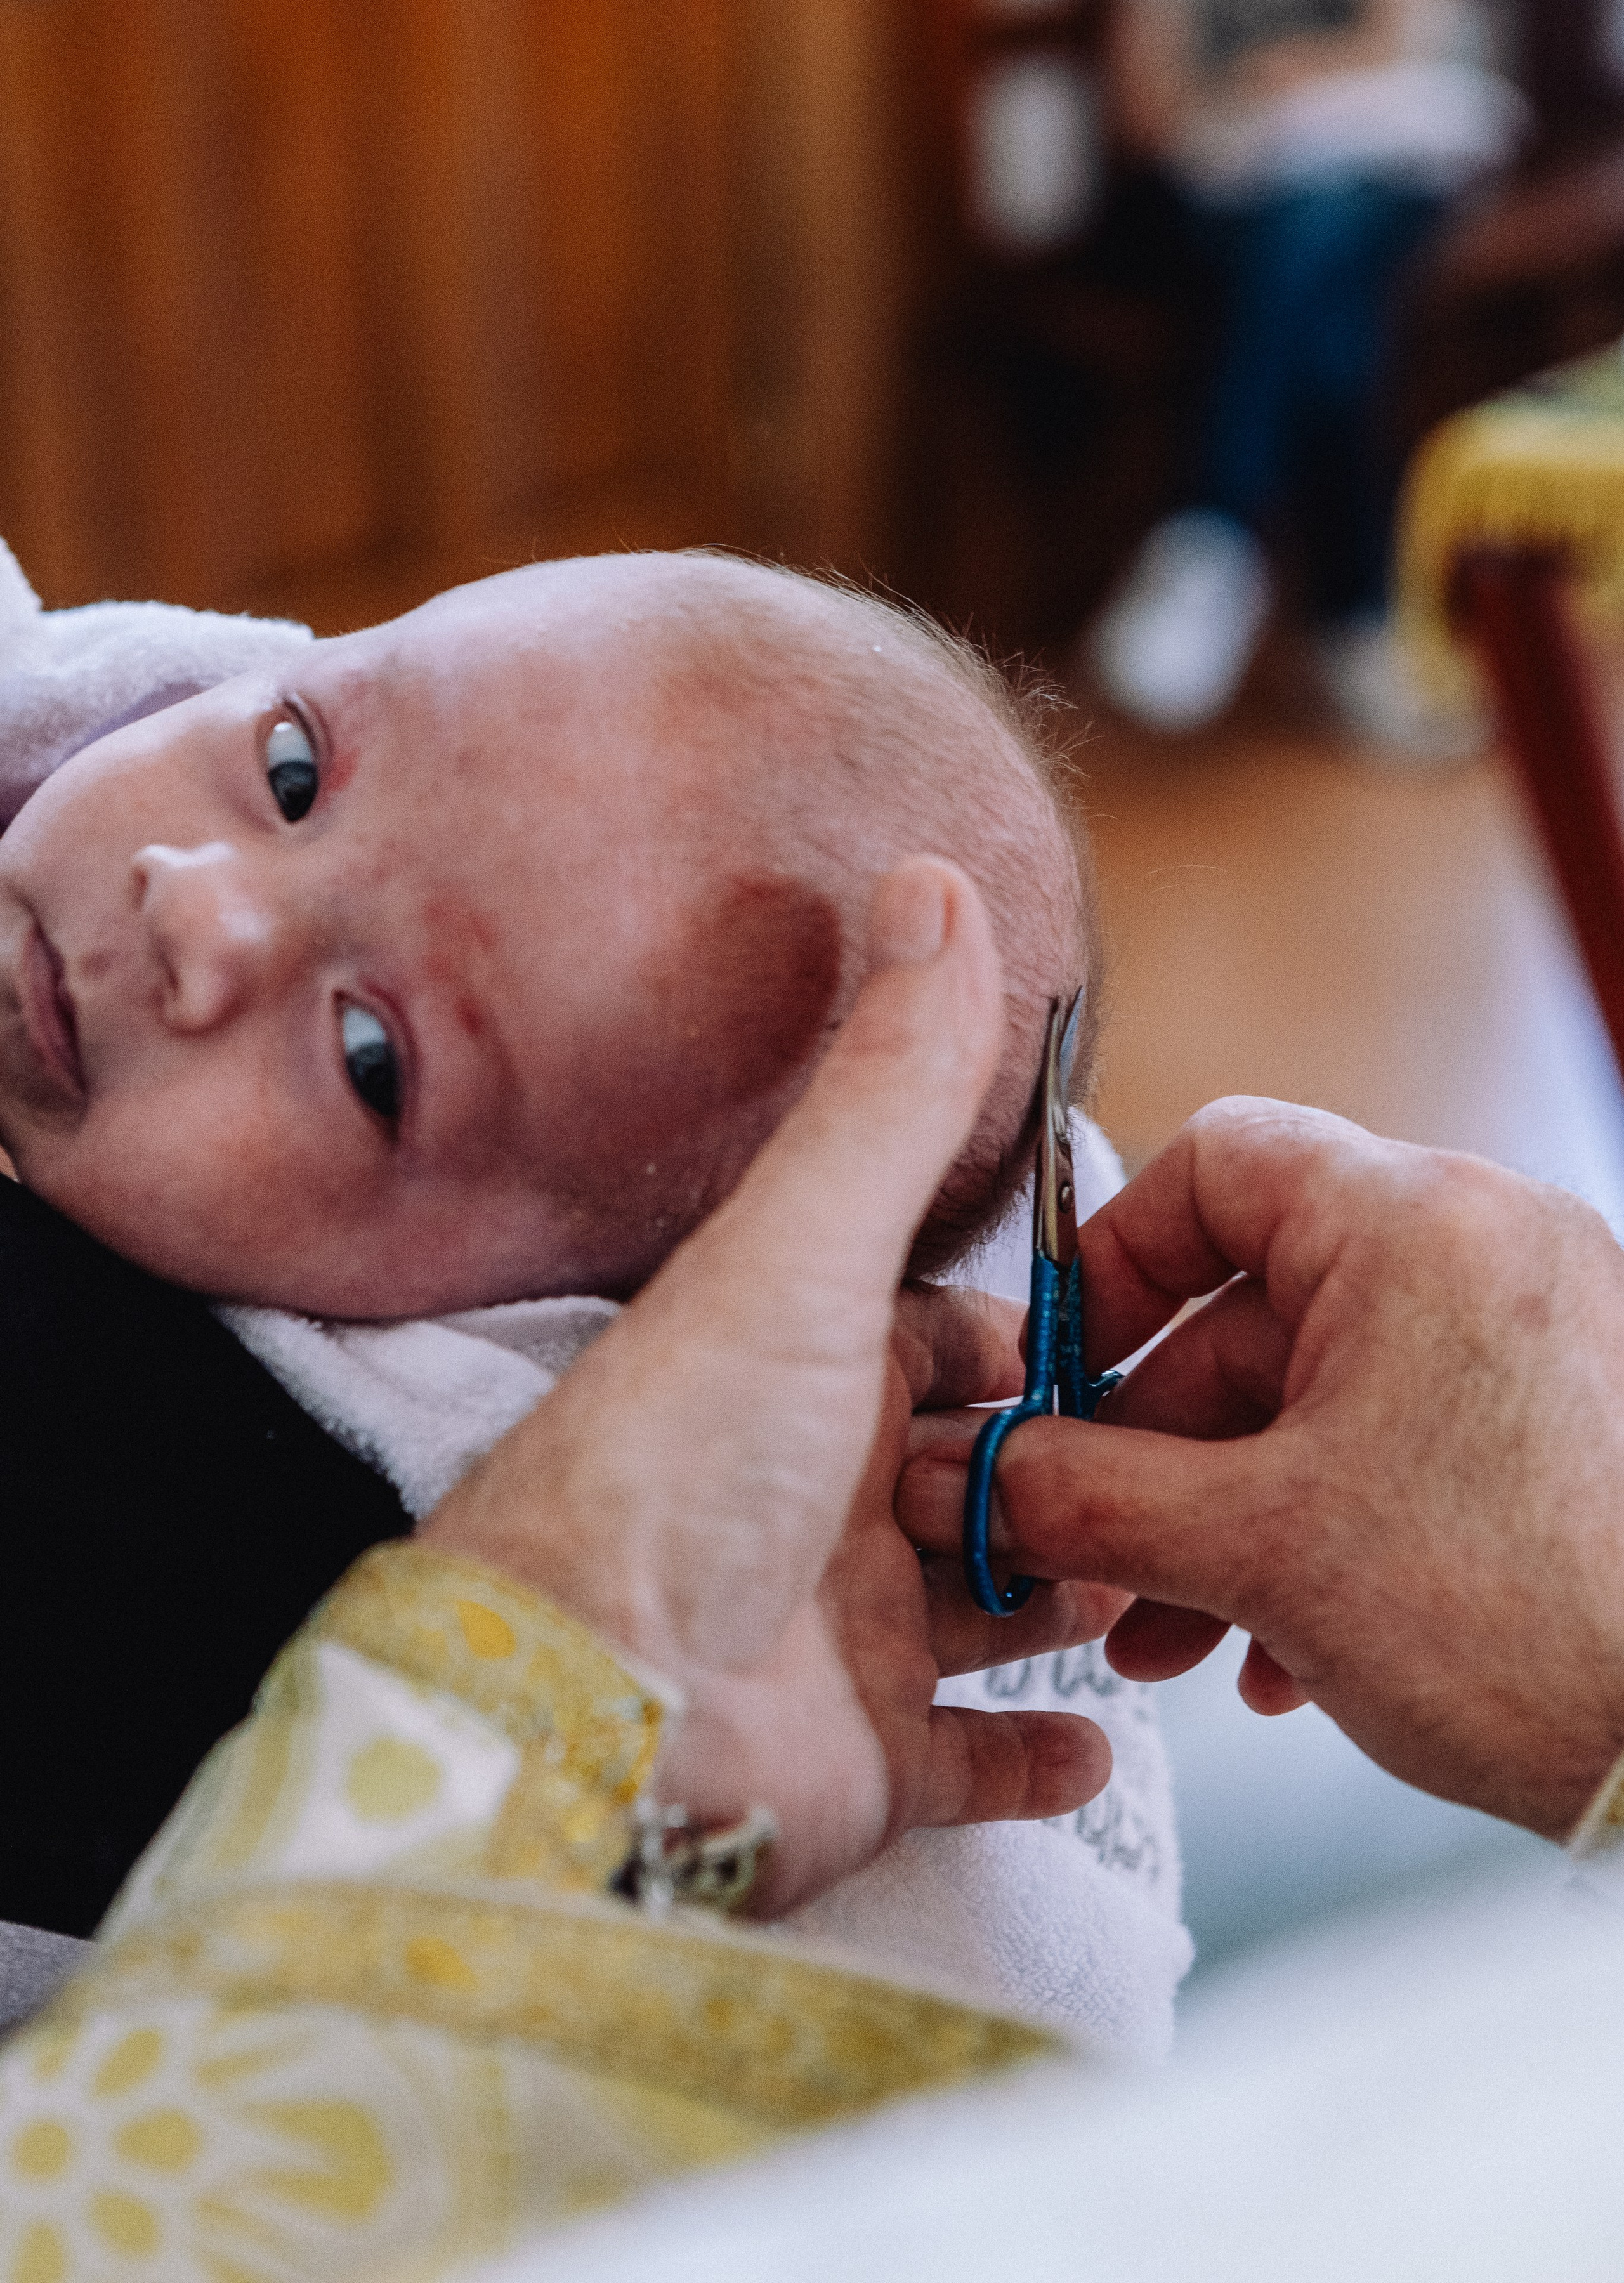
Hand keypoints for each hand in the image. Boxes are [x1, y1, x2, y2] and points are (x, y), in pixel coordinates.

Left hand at [421, 859, 1111, 1912]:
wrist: (585, 1712)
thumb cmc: (679, 1465)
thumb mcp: (806, 1251)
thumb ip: (888, 1084)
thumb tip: (933, 874)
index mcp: (805, 1371)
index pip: (949, 1339)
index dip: (1037, 1340)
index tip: (1140, 1346)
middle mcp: (823, 1498)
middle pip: (990, 1472)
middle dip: (1078, 1474)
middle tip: (1165, 1481)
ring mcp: (843, 1640)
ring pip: (998, 1608)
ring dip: (1079, 1594)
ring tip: (1153, 1588)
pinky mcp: (860, 1766)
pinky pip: (970, 1760)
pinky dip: (1035, 1754)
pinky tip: (1095, 1740)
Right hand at [900, 1097, 1623, 1840]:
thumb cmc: (1518, 1623)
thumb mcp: (1256, 1551)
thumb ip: (1085, 1497)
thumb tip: (960, 1475)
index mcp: (1415, 1222)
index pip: (1216, 1162)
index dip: (1112, 1264)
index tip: (1057, 1375)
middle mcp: (1486, 1247)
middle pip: (1254, 1304)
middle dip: (1156, 1450)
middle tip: (1091, 1554)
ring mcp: (1534, 1333)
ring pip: (1319, 1392)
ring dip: (1221, 1513)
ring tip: (1171, 1639)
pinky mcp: (1562, 1420)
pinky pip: (1398, 1437)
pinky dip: (1316, 1528)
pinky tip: (1278, 1656)